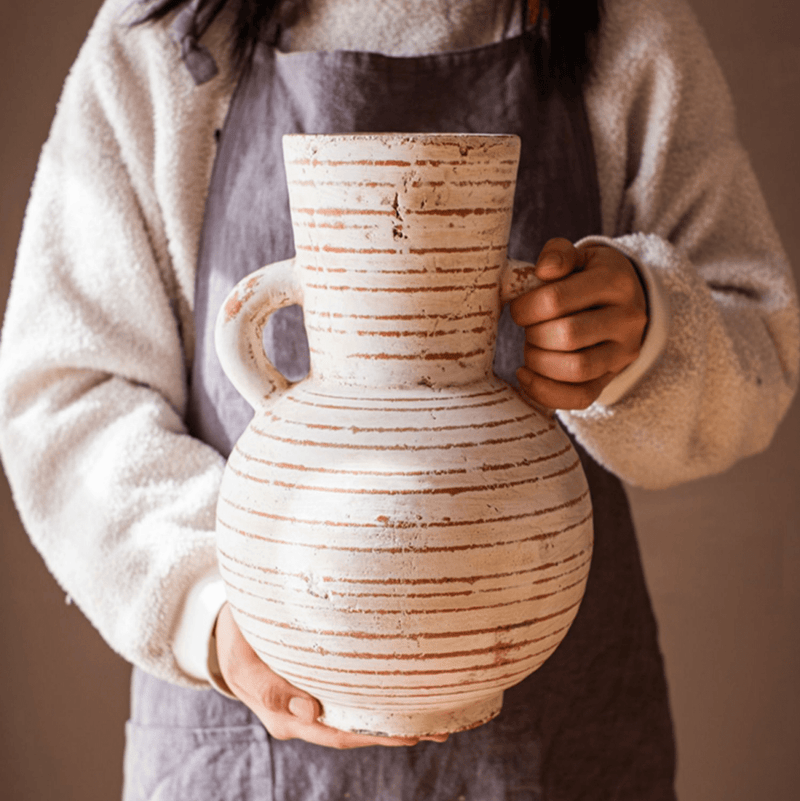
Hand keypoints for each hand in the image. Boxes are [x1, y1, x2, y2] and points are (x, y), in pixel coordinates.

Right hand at [214, 603, 446, 747]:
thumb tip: (311, 711)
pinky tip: (405, 685)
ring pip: (358, 711)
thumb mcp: (242, 663)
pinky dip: (378, 693)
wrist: (227, 625)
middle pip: (356, 728)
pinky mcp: (319, 679)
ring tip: (436, 712)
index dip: (376, 734)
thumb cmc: (236, 639)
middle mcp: (306, 715)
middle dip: (397, 730)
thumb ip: (269, 688)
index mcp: (287, 717)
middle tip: (441, 727)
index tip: (411, 733)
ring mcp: (312, 699)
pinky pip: (352, 691)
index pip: (339, 732)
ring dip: (394, 714)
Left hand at [509, 238, 647, 409]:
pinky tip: (526, 375)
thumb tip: (543, 269)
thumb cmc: (588, 277)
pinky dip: (544, 391)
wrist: (623, 303)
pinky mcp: (612, 377)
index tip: (518, 308)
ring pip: (575, 369)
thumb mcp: (579, 256)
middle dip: (533, 335)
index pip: (557, 300)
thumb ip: (558, 254)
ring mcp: (623, 352)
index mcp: (615, 281)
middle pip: (567, 336)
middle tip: (527, 329)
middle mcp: (627, 318)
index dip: (525, 308)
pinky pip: (580, 398)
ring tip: (532, 349)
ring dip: (539, 362)